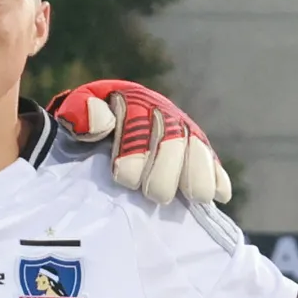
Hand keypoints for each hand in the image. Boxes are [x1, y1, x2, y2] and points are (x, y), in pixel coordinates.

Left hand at [52, 81, 231, 208]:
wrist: (107, 124)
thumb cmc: (89, 126)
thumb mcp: (76, 113)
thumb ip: (81, 114)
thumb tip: (102, 125)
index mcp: (132, 101)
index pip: (139, 125)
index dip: (134, 154)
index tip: (122, 178)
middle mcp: (163, 113)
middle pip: (173, 141)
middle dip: (165, 172)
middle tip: (155, 195)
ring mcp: (183, 131)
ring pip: (198, 149)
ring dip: (198, 174)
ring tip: (195, 196)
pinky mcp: (198, 151)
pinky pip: (212, 161)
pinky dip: (218, 178)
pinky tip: (221, 195)